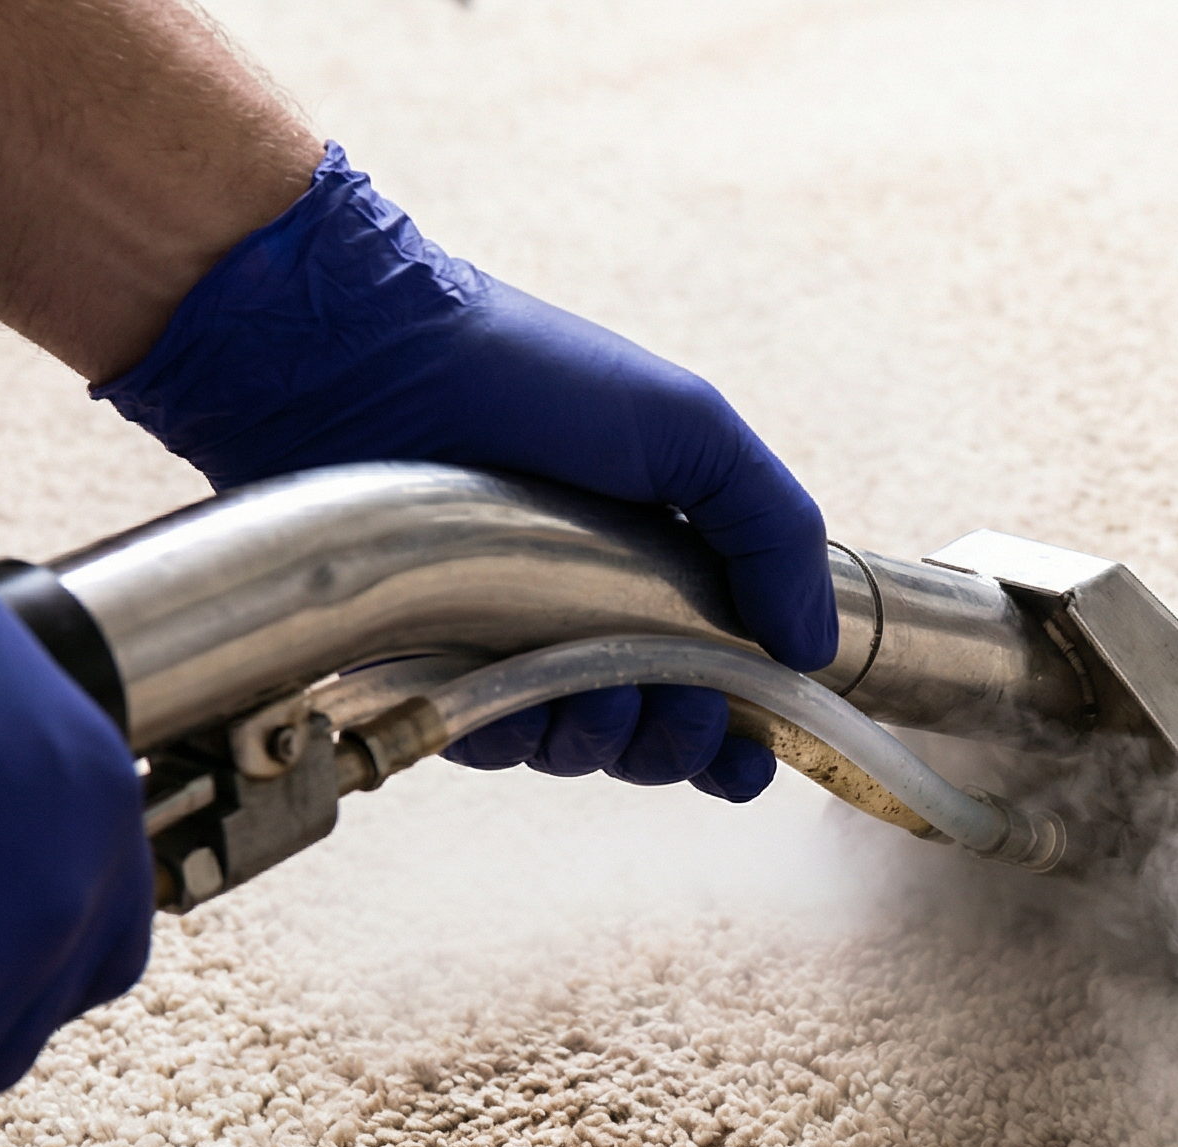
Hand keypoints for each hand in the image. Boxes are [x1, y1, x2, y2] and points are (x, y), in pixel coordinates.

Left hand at [96, 144, 834, 802]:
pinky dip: (511, 733)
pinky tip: (512, 700)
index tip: (757, 756)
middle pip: (660, 726)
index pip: (727, 669)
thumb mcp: (686, 427)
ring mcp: (510, 635)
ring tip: (596, 693)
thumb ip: (774, 529)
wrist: (362, 359)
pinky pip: (488, 735)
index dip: (750, 724)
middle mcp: (589, 603)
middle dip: (682, 739)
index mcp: (662, 554)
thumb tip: (814, 643)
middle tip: (683, 710)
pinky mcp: (430, 661)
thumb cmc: (522, 371)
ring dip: (603, 739)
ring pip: (579, 743)